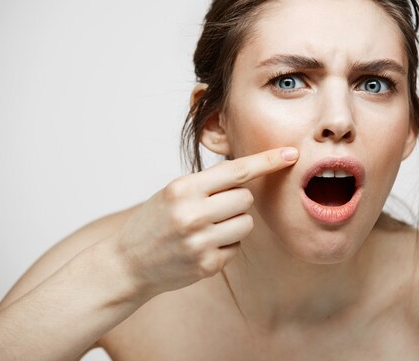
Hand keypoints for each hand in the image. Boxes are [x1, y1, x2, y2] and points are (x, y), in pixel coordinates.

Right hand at [109, 147, 298, 297]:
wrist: (127, 263)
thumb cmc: (154, 222)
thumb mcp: (173, 193)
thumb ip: (208, 183)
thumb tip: (250, 173)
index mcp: (184, 189)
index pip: (237, 170)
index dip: (267, 161)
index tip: (291, 153)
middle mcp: (193, 214)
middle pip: (246, 198)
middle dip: (236, 201)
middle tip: (213, 209)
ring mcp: (201, 242)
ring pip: (246, 223)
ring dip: (234, 224)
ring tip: (206, 229)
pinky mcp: (208, 265)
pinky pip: (236, 247)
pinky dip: (225, 245)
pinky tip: (201, 247)